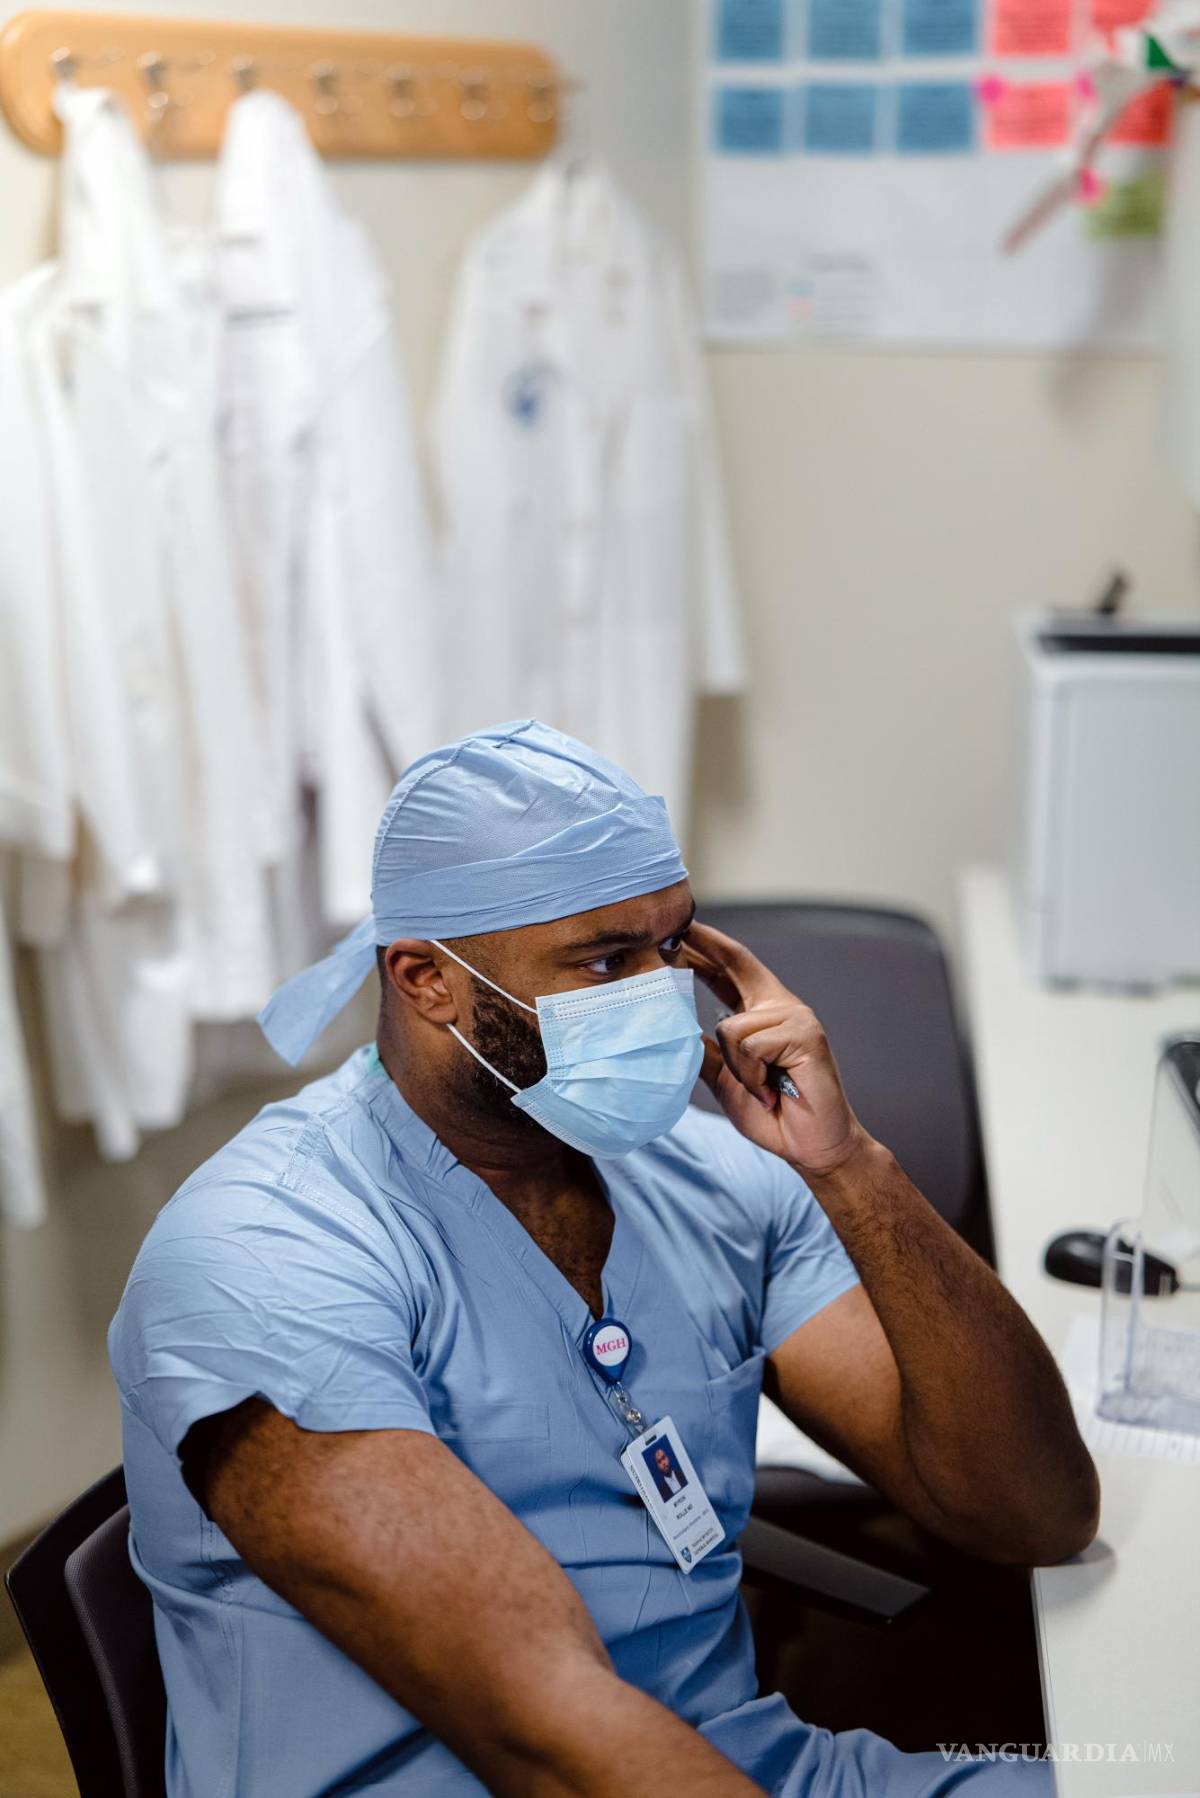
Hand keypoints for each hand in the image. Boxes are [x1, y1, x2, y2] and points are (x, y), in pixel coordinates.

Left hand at [681, 921, 868, 1178]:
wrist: (810, 1148)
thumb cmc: (772, 1114)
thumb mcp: (726, 1078)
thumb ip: (707, 1051)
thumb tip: (674, 1027)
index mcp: (762, 1014)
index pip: (730, 970)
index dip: (705, 948)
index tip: (678, 928)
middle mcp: (781, 1007)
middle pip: (736, 964)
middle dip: (703, 947)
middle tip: (675, 934)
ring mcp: (796, 1018)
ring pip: (731, 1026)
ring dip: (737, 1069)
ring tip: (760, 1090)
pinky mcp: (806, 1035)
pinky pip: (751, 1046)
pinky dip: (752, 1076)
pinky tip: (771, 1092)